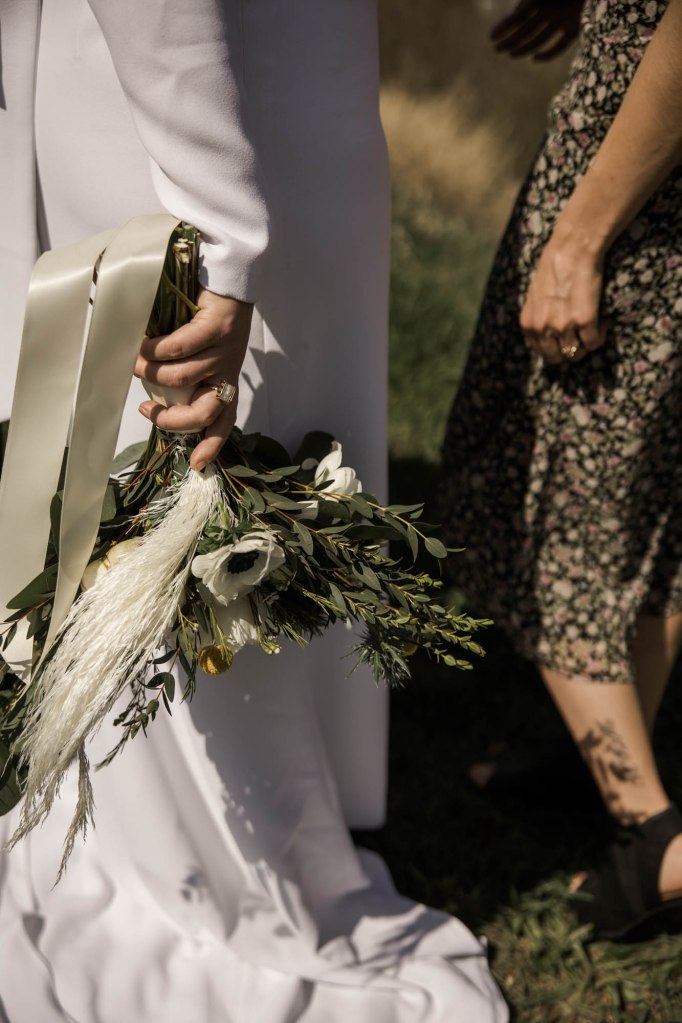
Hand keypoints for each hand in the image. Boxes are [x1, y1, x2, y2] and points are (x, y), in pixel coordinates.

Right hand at [135, 288, 252, 470]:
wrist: (228, 274)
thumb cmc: (204, 315)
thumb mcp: (197, 353)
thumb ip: (181, 375)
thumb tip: (149, 394)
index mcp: (226, 380)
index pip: (224, 421)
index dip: (211, 445)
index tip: (195, 464)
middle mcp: (228, 370)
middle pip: (205, 412)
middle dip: (171, 419)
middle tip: (145, 409)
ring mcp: (224, 350)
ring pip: (181, 378)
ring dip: (149, 373)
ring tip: (133, 362)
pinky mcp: (216, 327)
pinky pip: (178, 348)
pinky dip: (153, 350)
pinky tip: (141, 344)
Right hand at [491, 0, 582, 60]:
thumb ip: (529, 3)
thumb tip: (515, 16)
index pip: (518, 16)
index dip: (504, 26)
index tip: (492, 37)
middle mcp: (549, 10)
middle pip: (526, 28)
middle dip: (510, 38)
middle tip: (496, 49)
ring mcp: (561, 19)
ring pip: (539, 38)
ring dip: (524, 46)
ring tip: (510, 54)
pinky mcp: (575, 28)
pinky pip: (560, 45)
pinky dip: (549, 53)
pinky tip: (535, 58)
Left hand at [519, 227, 607, 364]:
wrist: (573, 248)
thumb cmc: (554, 266)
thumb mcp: (534, 296)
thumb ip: (538, 318)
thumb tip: (548, 336)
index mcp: (529, 324)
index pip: (542, 353)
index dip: (557, 349)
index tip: (568, 338)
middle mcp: (543, 328)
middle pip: (559, 358)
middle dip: (572, 350)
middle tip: (582, 336)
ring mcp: (563, 326)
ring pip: (577, 353)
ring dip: (587, 344)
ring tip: (594, 326)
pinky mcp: (584, 320)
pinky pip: (594, 342)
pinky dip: (601, 336)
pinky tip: (603, 322)